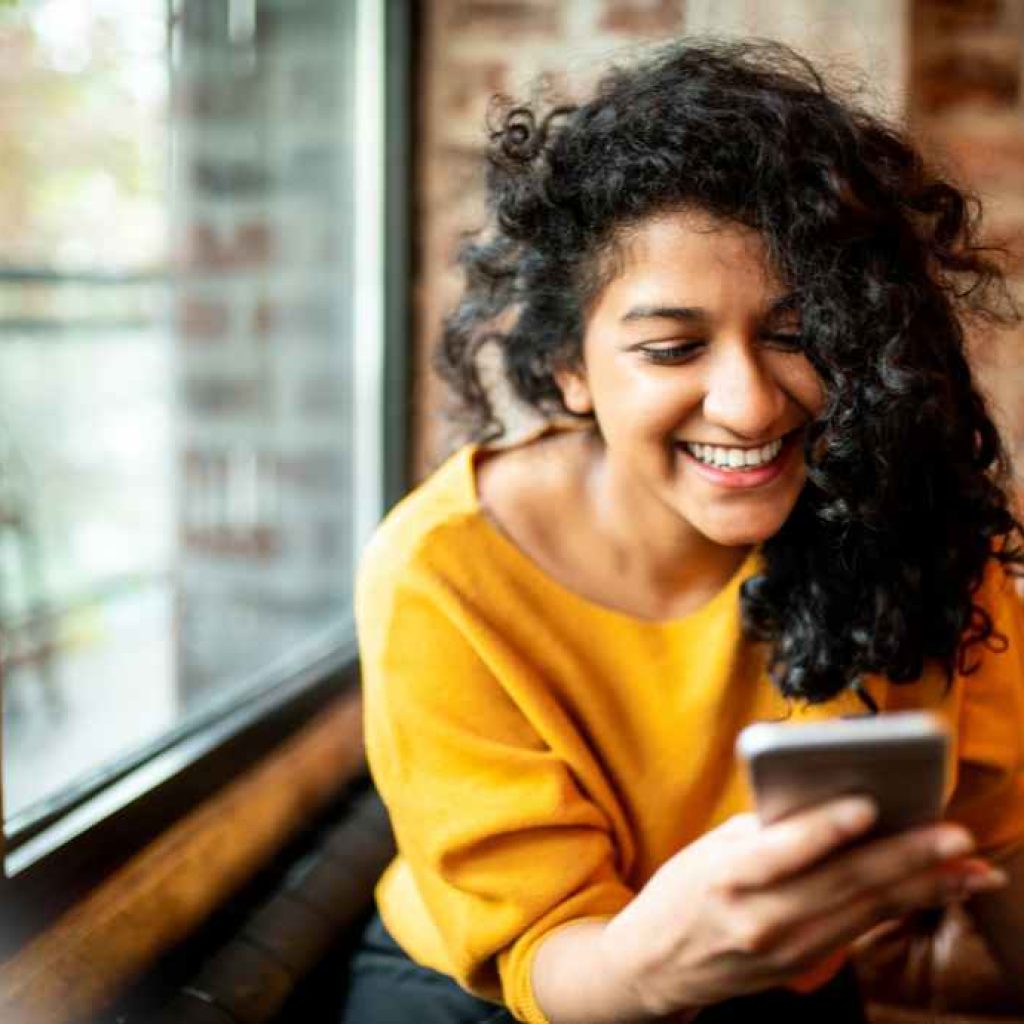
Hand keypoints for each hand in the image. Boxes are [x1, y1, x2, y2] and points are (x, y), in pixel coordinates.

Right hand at [599, 797, 1006, 1017]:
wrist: (655, 963)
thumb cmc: (682, 892)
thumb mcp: (710, 849)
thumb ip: (766, 829)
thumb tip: (829, 801)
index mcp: (727, 877)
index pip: (783, 850)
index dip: (827, 828)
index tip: (868, 804)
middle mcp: (760, 918)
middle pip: (842, 883)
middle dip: (905, 858)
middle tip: (953, 836)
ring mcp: (786, 949)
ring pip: (864, 911)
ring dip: (922, 887)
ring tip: (966, 867)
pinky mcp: (803, 966)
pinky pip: (860, 930)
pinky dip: (902, 908)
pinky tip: (934, 891)